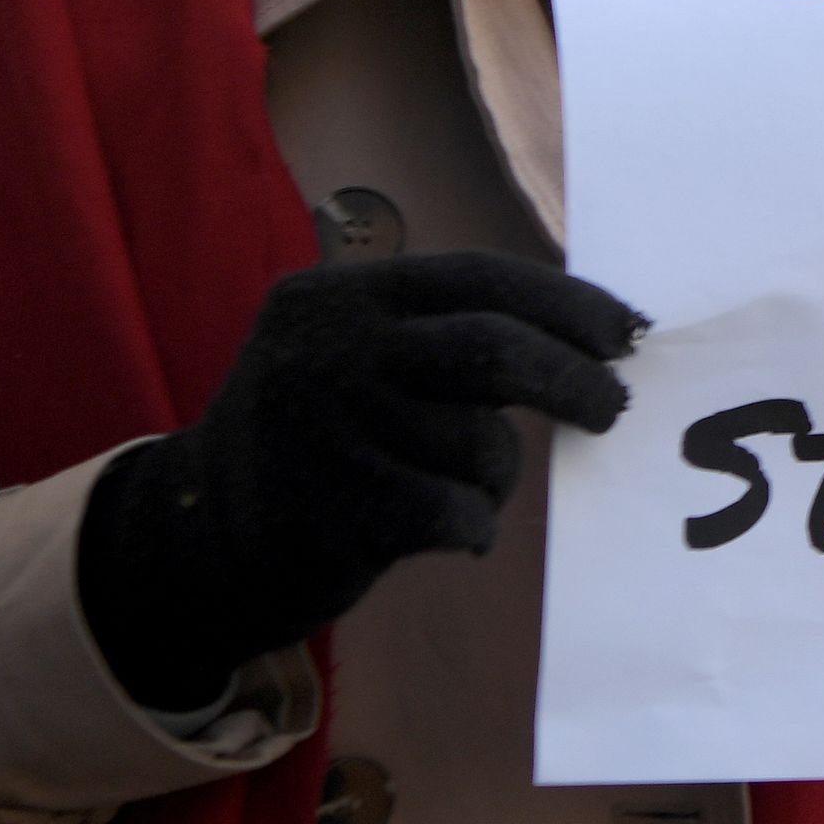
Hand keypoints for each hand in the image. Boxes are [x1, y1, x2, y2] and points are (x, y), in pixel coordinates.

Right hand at [78, 252, 643, 709]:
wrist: (198, 545)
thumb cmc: (313, 445)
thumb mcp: (348, 356)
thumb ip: (439, 334)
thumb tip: (587, 337)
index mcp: (338, 297)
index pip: (479, 278)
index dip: (567, 304)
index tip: (625, 332)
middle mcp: (328, 349)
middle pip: (493, 349)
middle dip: (572, 379)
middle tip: (612, 407)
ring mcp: (330, 427)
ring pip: (481, 442)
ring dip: (497, 472)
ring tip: (461, 486)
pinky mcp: (341, 508)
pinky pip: (460, 512)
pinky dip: (475, 525)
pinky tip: (450, 530)